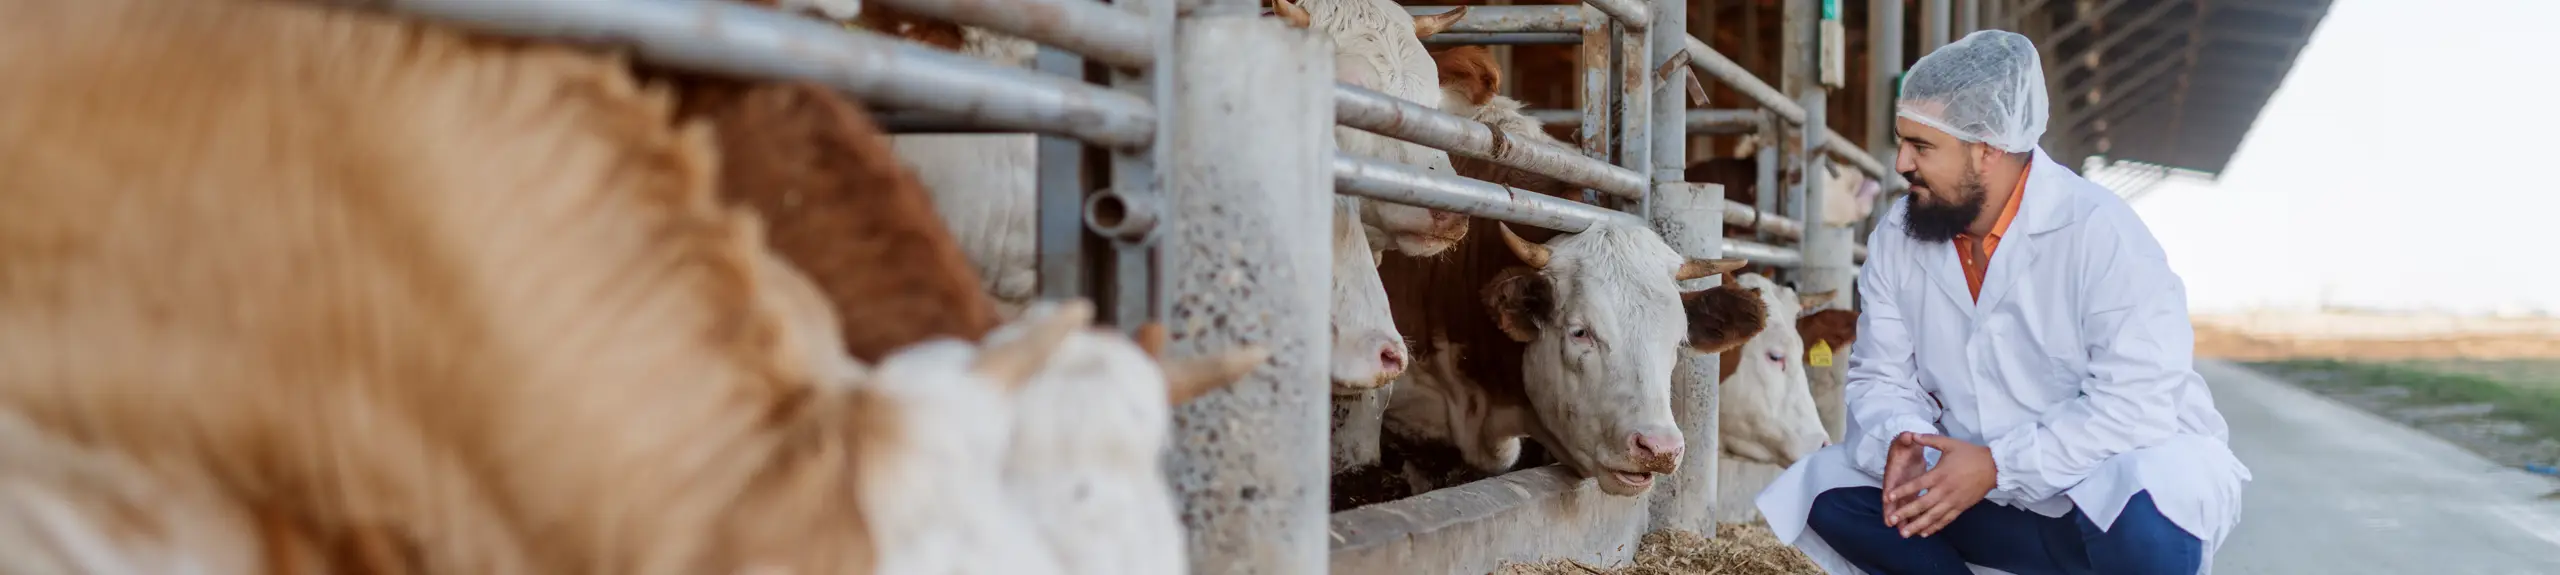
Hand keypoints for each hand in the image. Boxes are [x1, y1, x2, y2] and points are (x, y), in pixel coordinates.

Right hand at [1878, 431, 1927, 525]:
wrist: (1908, 447)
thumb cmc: (1905, 444)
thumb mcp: (1904, 440)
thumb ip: (1905, 439)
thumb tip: (1907, 435)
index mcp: (1894, 471)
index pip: (1890, 485)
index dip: (1889, 496)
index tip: (1887, 506)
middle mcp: (1896, 483)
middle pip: (1893, 500)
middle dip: (1893, 513)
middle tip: (1892, 525)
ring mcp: (1903, 489)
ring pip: (1903, 506)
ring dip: (1904, 518)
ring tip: (1906, 532)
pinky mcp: (1911, 492)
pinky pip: (1912, 506)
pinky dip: (1914, 516)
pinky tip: (1918, 527)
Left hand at [1882, 434, 1996, 537]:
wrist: (1994, 467)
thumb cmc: (1970, 454)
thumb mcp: (1949, 443)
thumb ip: (1929, 439)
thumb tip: (1912, 434)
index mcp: (1940, 474)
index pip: (1917, 484)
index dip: (1903, 491)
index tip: (1889, 497)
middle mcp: (1945, 490)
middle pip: (1922, 504)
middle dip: (1906, 513)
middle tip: (1892, 520)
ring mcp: (1953, 501)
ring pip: (1933, 516)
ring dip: (1918, 525)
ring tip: (1905, 533)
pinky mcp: (1961, 507)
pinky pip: (1946, 520)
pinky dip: (1935, 527)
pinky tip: (1924, 533)